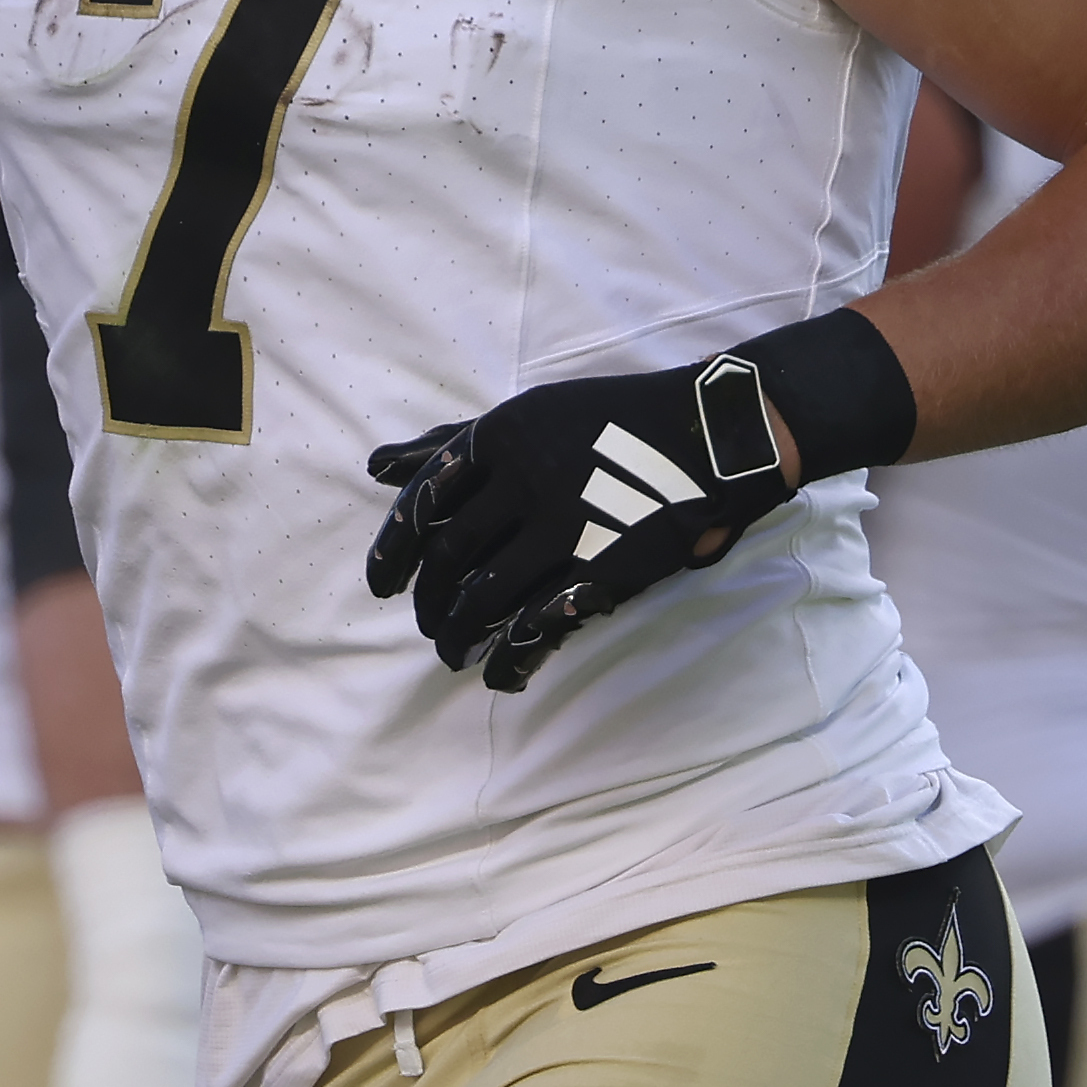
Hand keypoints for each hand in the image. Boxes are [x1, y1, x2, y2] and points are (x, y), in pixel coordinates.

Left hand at [365, 354, 790, 692]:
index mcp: (500, 436)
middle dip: (428, 603)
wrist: (711, 435)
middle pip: (447, 556)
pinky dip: (511, 656)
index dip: (393, 551)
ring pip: (484, 597)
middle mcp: (524, 478)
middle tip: (428, 627)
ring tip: (455, 655)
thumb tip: (375, 466)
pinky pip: (539, 623)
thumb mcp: (528, 414)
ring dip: (459, 637)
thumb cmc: (613, 421)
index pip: (422, 502)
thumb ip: (451, 441)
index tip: (381, 585)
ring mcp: (565, 525)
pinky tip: (502, 673)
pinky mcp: (603, 568)